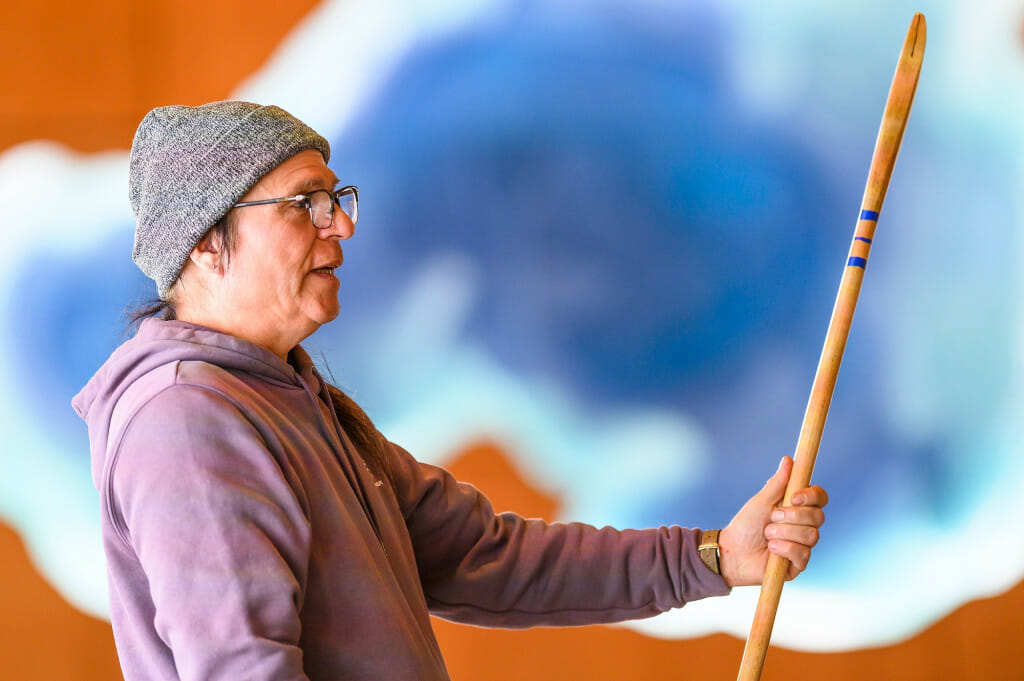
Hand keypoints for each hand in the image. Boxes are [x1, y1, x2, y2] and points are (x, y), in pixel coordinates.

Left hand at [717, 456, 827, 586]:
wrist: (732, 551)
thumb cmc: (746, 525)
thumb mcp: (761, 501)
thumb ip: (777, 483)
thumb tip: (788, 460)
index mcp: (798, 508)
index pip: (820, 498)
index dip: (812, 496)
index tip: (794, 497)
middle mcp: (804, 525)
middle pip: (818, 517)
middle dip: (792, 517)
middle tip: (771, 518)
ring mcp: (803, 545)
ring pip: (811, 535)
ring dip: (784, 533)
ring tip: (766, 535)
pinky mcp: (799, 564)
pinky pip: (803, 554)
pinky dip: (784, 548)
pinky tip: (771, 549)